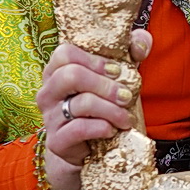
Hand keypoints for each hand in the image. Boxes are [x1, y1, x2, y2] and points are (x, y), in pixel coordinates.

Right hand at [36, 32, 152, 189]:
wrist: (86, 150)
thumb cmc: (101, 108)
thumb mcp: (116, 79)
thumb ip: (130, 54)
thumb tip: (142, 40)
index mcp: (57, 71)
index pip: (65, 53)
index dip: (95, 60)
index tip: (117, 71)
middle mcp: (48, 92)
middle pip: (71, 75)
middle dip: (106, 85)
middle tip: (127, 96)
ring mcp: (50, 117)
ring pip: (81, 103)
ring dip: (112, 109)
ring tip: (126, 117)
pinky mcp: (57, 141)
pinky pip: (79, 129)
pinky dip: (102, 127)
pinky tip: (112, 130)